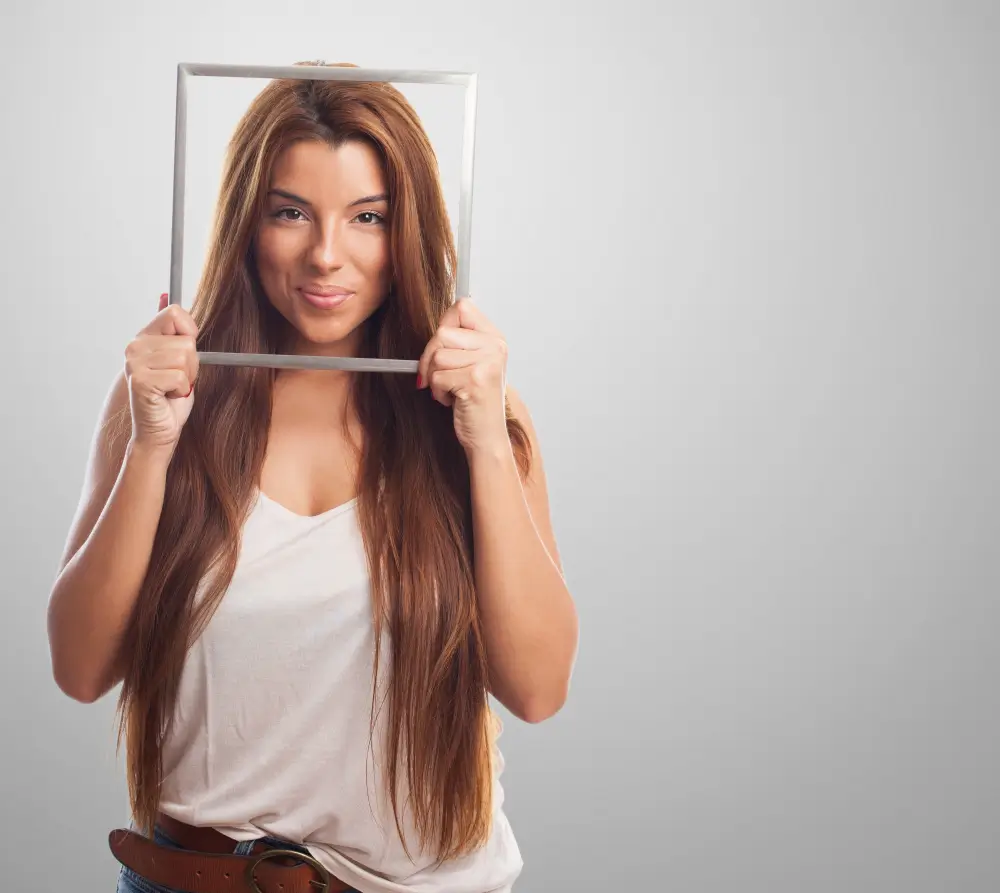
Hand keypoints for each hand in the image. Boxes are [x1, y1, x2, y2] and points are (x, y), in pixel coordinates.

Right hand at [124, 293, 199, 452]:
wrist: (159, 431)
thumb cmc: (170, 397)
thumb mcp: (178, 359)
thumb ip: (173, 330)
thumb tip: (164, 295)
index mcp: (144, 337)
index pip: (175, 313)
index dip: (190, 334)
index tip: (185, 354)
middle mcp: (135, 346)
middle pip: (187, 341)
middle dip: (192, 365)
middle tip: (177, 380)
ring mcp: (135, 363)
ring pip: (185, 359)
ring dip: (187, 379)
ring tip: (172, 389)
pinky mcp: (141, 381)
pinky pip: (180, 378)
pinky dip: (181, 391)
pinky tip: (167, 397)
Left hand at [417, 297, 509, 456]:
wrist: (487, 437)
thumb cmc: (475, 401)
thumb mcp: (474, 363)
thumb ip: (460, 341)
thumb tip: (437, 325)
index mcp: (495, 338)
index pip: (462, 306)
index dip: (444, 324)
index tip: (443, 345)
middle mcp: (495, 347)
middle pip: (442, 332)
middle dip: (431, 357)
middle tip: (440, 375)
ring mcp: (487, 363)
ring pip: (437, 355)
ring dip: (435, 377)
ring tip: (452, 389)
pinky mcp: (475, 380)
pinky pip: (437, 377)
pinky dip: (437, 392)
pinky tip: (454, 399)